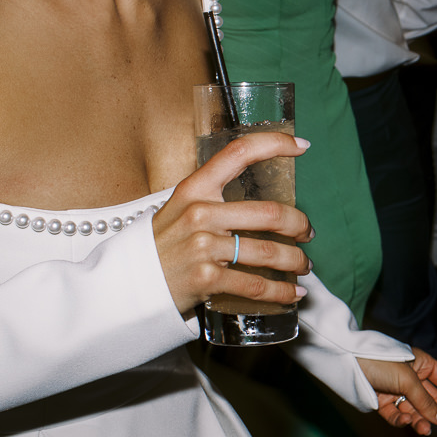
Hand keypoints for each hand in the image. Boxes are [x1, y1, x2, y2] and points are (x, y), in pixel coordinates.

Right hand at [153, 131, 311, 314]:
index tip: (301, 147)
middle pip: (270, 212)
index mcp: (194, 188)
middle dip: (299, 224)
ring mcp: (202, 246)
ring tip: (304, 265)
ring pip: (269, 252)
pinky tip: (293, 292)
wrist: (129, 284)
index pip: (238, 153)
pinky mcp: (206, 278)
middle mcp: (200, 213)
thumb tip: (260, 204)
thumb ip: (212, 200)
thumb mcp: (179, 210)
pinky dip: (281, 291)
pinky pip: (256, 284)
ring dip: (296, 261)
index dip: (274, 144)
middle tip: (307, 233)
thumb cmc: (162, 246)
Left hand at [358, 354, 436, 436]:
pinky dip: (402, 421)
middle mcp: (413, 378)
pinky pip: (398, 415)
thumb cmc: (379, 362)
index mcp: (423, 364)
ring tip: (424, 430)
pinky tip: (405, 422)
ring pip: (417, 411)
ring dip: (423, 421)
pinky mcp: (383, 402)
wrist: (345, 363)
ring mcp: (398, 391)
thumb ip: (427, 402)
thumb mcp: (408, 380)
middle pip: (435, 400)